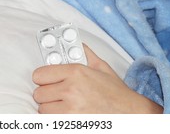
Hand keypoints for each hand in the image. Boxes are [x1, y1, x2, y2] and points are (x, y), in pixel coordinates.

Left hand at [32, 44, 163, 113]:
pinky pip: (50, 121)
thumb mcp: (102, 67)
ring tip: (63, 105)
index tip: (45, 79)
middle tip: (56, 93)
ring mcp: (70, 110)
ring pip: (42, 109)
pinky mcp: (71, 124)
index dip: (42, 77)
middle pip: (39, 93)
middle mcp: (71, 90)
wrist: (130, 114)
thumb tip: (78, 44)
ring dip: (50, 108)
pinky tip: (65, 114)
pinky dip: (55, 119)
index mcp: (76, 72)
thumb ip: (86, 54)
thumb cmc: (117, 93)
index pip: (39, 74)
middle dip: (46, 93)